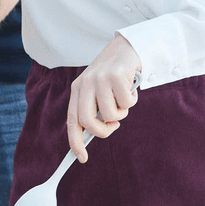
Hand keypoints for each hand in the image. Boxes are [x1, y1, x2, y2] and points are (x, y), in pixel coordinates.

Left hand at [68, 33, 140, 161]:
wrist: (128, 47)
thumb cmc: (114, 75)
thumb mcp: (99, 90)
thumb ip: (94, 109)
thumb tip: (92, 135)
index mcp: (77, 89)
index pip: (72, 121)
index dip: (75, 142)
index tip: (81, 158)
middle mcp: (85, 83)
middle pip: (87, 121)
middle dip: (103, 131)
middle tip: (113, 126)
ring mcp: (100, 79)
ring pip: (110, 114)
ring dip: (121, 113)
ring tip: (124, 100)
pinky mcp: (116, 76)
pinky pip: (126, 103)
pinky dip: (132, 101)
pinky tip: (131, 88)